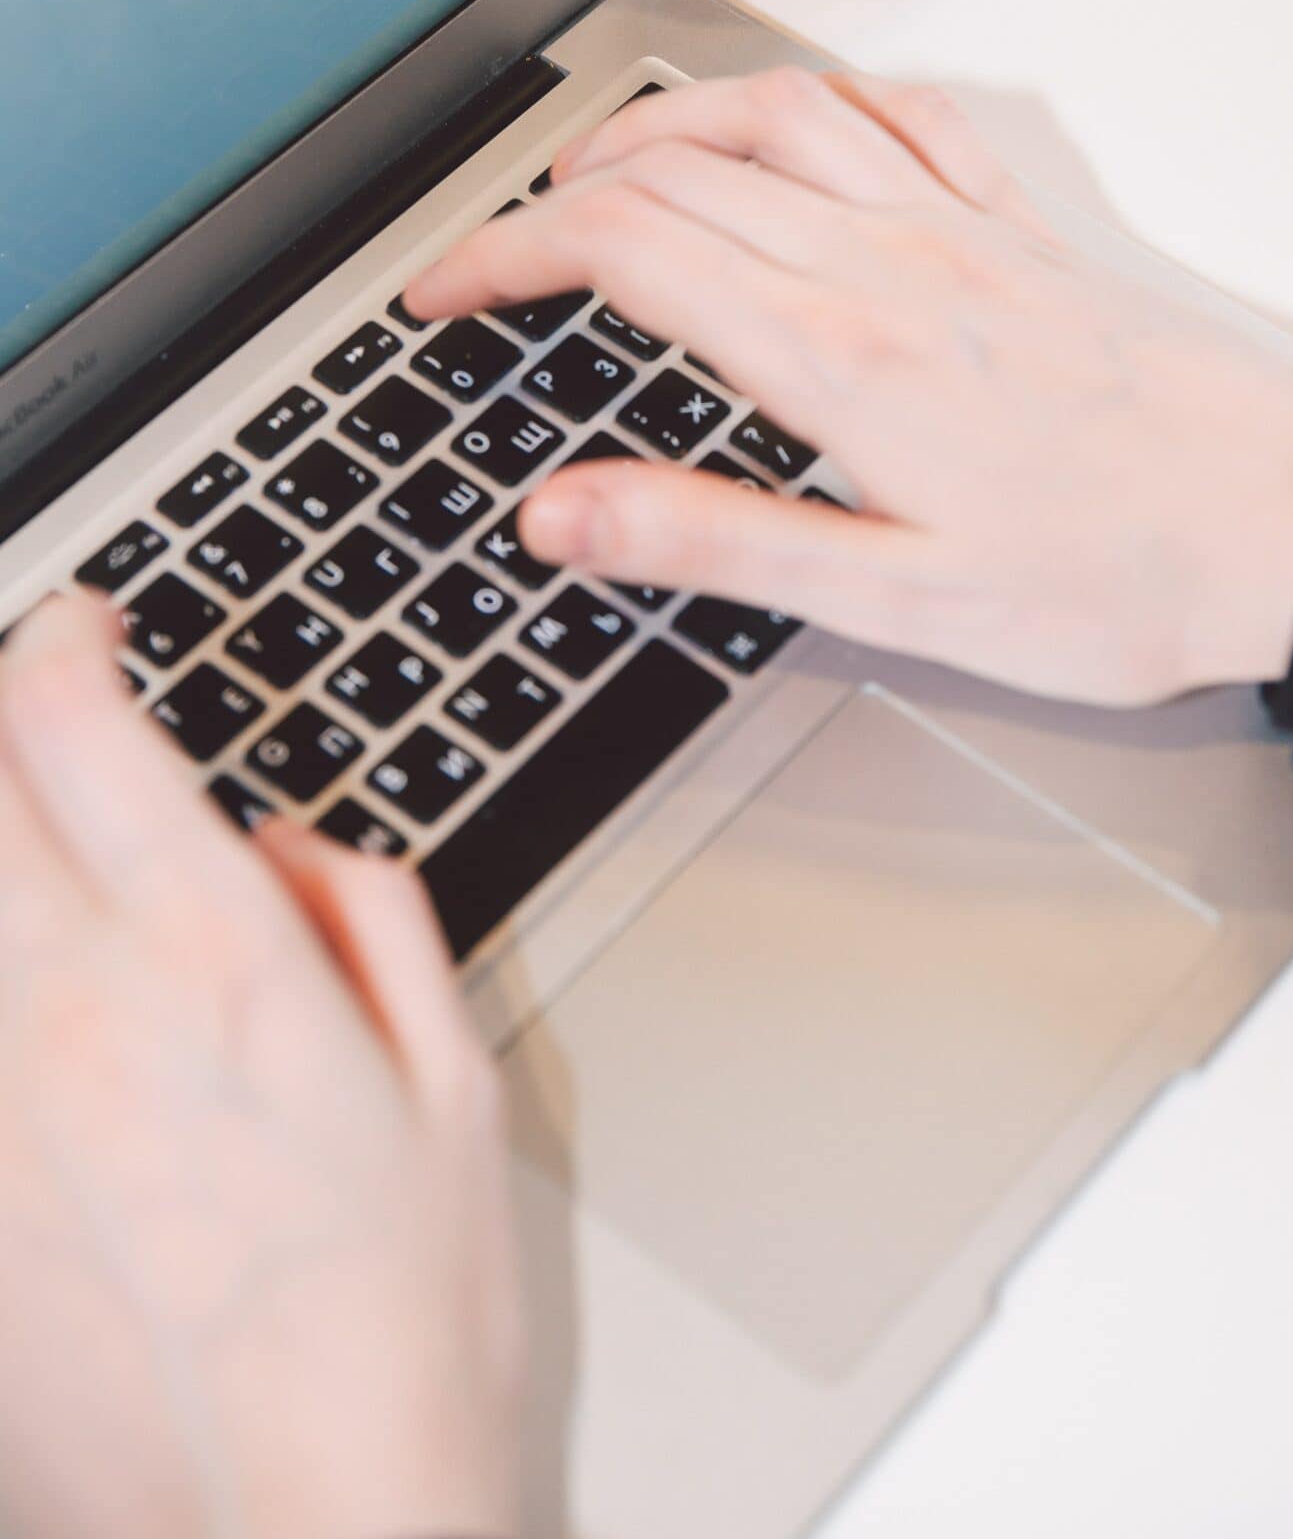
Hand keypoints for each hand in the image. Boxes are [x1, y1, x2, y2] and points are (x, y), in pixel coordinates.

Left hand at [0, 593, 521, 1538]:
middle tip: (35, 729)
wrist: (308, 1535)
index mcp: (219, 964)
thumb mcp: (459, 1085)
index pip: (79, 728)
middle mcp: (76, 1016)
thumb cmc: (404, 1327)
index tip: (83, 635)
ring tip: (22, 857)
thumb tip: (286, 839)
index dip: (65, 644)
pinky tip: (26, 1001)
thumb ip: (376, 918)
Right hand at [407, 69, 1292, 703]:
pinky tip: (794, 126)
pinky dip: (813, 100)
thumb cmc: (1116, 578)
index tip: (443, 291)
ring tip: (603, 167)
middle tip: (492, 256)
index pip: (626, 254)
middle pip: (676, 173)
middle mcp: (890, 259)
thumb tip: (563, 517)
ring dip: (666, 125)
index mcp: (841, 351)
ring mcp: (958, 226)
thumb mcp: (895, 602)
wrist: (1288, 524)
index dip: (504, 261)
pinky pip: (900, 113)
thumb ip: (715, 540)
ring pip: (776, 114)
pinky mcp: (1020, 225)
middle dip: (552, 199)